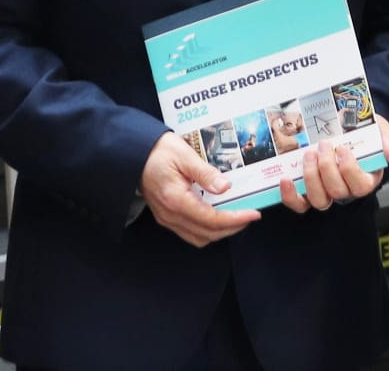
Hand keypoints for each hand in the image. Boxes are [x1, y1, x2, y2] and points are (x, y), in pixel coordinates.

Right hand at [141, 132, 259, 247]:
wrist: (135, 153)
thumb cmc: (158, 151)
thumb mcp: (184, 155)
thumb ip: (205, 173)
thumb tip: (225, 187)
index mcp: (175, 199)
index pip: (211, 219)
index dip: (235, 219)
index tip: (253, 214)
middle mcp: (170, 214)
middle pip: (207, 234)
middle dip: (232, 228)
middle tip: (249, 216)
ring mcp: (166, 218)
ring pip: (199, 237)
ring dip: (220, 232)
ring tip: (236, 218)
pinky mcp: (166, 217)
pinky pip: (190, 232)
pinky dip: (208, 229)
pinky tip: (218, 216)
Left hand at [277, 120, 388, 212]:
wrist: (346, 129)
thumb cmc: (363, 134)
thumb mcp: (379, 132)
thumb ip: (387, 141)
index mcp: (365, 179)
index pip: (360, 185)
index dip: (350, 170)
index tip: (343, 149)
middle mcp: (346, 190)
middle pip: (336, 191)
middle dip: (327, 168)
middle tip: (323, 145)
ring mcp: (326, 193)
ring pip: (319, 199)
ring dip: (311, 177)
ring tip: (309, 155)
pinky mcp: (307, 193)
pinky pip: (299, 204)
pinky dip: (290, 195)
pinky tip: (285, 179)